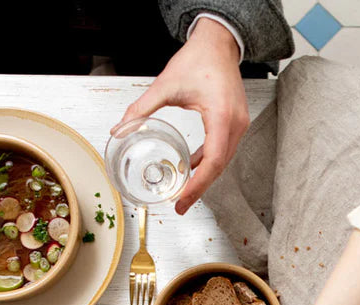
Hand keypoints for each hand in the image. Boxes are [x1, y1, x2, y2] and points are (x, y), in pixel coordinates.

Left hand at [111, 17, 248, 214]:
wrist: (218, 44)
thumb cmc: (198, 60)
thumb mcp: (165, 85)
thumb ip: (142, 109)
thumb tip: (120, 129)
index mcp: (221, 116)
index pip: (212, 161)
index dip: (198, 184)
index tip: (183, 199)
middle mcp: (235, 124)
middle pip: (219, 167)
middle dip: (199, 188)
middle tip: (181, 205)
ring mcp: (239, 125)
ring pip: (223, 161)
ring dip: (205, 177)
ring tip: (185, 192)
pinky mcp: (237, 124)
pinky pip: (224, 150)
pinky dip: (209, 161)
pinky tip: (194, 166)